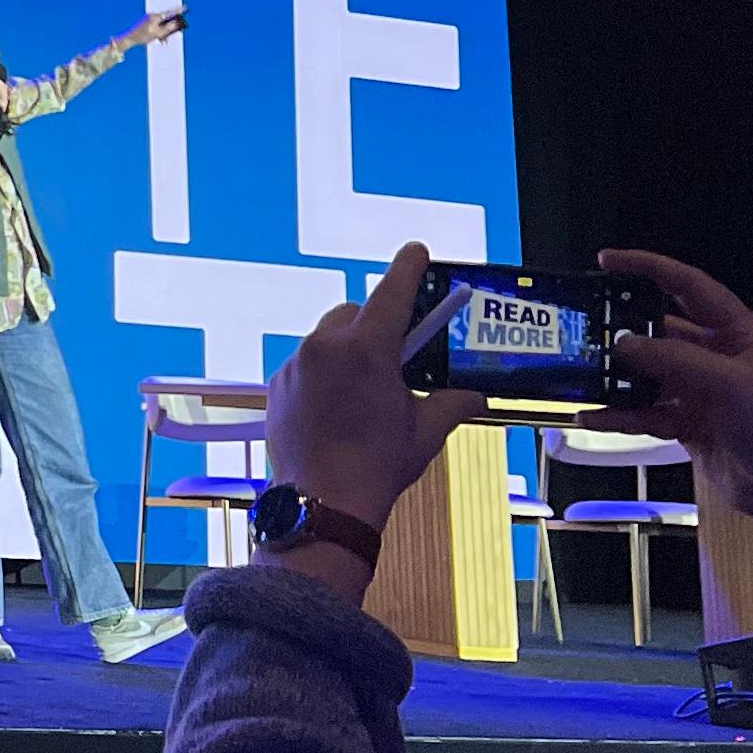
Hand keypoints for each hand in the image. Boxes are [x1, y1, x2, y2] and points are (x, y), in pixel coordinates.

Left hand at [127, 7, 184, 50]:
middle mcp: (153, 16)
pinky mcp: (147, 24)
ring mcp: (149, 20)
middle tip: (173, 34)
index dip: (178, 11)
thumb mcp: (158, 33)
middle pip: (166, 20)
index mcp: (156, 17)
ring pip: (162, 25)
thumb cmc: (143, 36)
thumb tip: (175, 23)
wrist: (130, 38)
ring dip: (164, 33)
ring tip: (163, 41)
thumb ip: (168, 28)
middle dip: (170, 28)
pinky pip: (157, 27)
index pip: (169, 12)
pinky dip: (159, 33)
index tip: (185, 7)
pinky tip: (159, 39)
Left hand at [266, 240, 484, 533]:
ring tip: (364, 388)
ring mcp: (296, 364)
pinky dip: (323, 373)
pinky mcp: (277, 384)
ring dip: (346, 351)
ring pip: (326, 338)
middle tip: (394, 354)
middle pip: (354, 313)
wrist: (324, 500)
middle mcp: (325, 347)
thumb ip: (451, 403)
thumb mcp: (425, 430)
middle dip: (375, 325)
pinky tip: (336, 405)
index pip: (392, 293)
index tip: (415, 252)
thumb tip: (474, 398)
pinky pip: (305, 364)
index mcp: (367, 350)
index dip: (407, 269)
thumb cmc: (377, 464)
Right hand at [602, 248, 752, 555]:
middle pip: (661, 332)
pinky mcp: (688, 424)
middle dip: (625, 332)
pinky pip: (645, 412)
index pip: (689, 287)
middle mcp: (718, 359)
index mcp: (739, 334)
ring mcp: (702, 393)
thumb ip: (672, 360)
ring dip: (618, 378)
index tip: (609, 262)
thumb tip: (624, 344)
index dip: (648, 269)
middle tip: (590, 330)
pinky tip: (597, 415)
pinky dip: (620, 414)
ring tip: (588, 377)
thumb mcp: (729, 383)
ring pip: (648, 375)